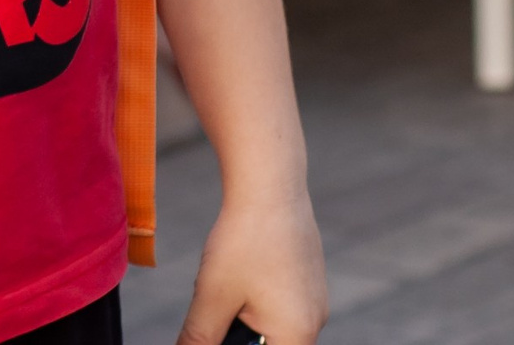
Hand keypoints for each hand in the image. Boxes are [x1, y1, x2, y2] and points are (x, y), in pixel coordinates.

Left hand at [178, 192, 326, 344]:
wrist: (269, 185)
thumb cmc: (244, 240)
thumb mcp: (212, 297)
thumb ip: (199, 338)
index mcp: (297, 335)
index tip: (214, 330)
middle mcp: (314, 322)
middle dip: (236, 335)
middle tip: (214, 308)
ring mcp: (313, 300)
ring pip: (271, 326)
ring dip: (242, 318)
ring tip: (224, 287)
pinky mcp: (307, 280)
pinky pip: (278, 304)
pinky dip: (253, 299)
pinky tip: (239, 273)